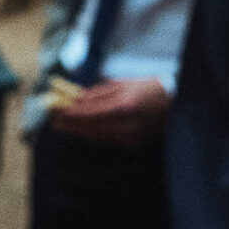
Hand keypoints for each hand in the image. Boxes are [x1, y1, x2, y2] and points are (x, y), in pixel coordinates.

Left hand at [48, 76, 170, 146]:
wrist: (173, 103)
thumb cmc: (147, 88)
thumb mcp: (121, 84)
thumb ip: (98, 94)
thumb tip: (76, 100)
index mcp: (124, 106)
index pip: (90, 113)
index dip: (72, 114)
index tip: (57, 112)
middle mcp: (126, 125)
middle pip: (91, 129)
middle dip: (71, 126)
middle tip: (55, 122)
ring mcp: (130, 138)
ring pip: (97, 137)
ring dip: (79, 132)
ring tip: (63, 127)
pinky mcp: (132, 144)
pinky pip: (107, 141)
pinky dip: (93, 136)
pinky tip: (82, 132)